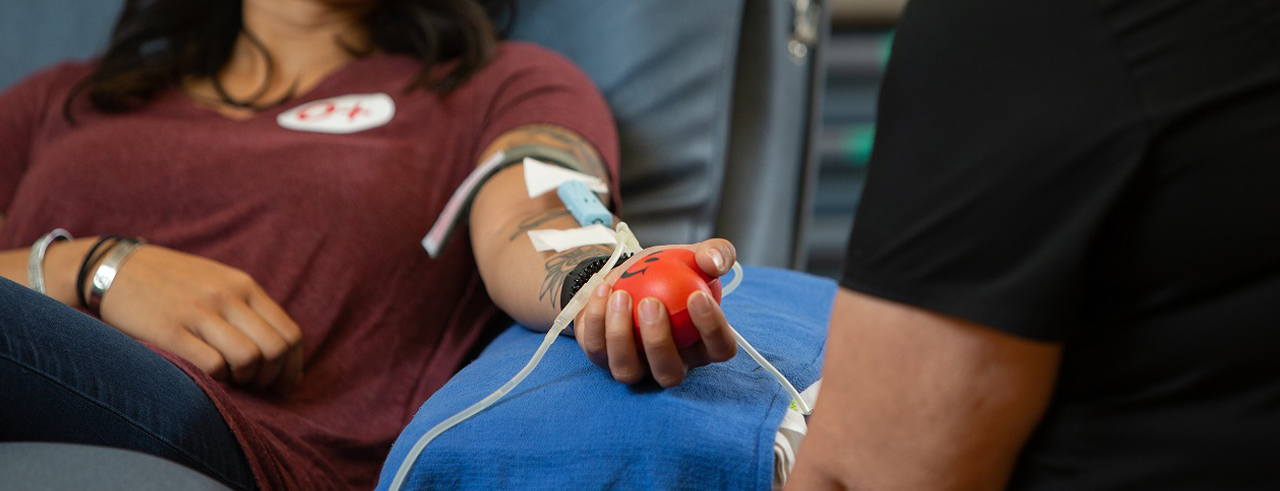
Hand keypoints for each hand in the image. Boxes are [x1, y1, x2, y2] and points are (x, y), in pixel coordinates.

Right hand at [98, 245, 303, 392]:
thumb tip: (279, 351)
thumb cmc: (172, 282)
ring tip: (233, 380)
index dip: (293, 366)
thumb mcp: (218, 281)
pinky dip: (218, 380)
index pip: (290, 333)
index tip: (283, 383)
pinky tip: (208, 377)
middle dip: (274, 378)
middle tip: (259, 388)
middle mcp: (227, 297)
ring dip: (246, 380)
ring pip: (249, 359)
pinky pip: (212, 366)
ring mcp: (199, 313)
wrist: (115, 267)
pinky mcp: (170, 331)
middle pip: (276, 350)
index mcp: (244, 286)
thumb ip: (247, 308)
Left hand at [573, 239, 738, 386]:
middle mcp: (670, 363)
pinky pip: (597, 349)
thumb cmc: (667, 271)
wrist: (628, 273)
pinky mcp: (603, 358)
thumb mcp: (692, 256)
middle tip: (650, 302)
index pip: (719, 349)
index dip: (712, 329)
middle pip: (670, 373)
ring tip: (621, 296)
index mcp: (701, 344)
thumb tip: (715, 263)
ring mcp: (635, 366)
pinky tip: (604, 290)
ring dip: (621, 335)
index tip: (696, 296)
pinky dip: (596, 320)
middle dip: (658, 342)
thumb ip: (715, 253)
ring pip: (628, 370)